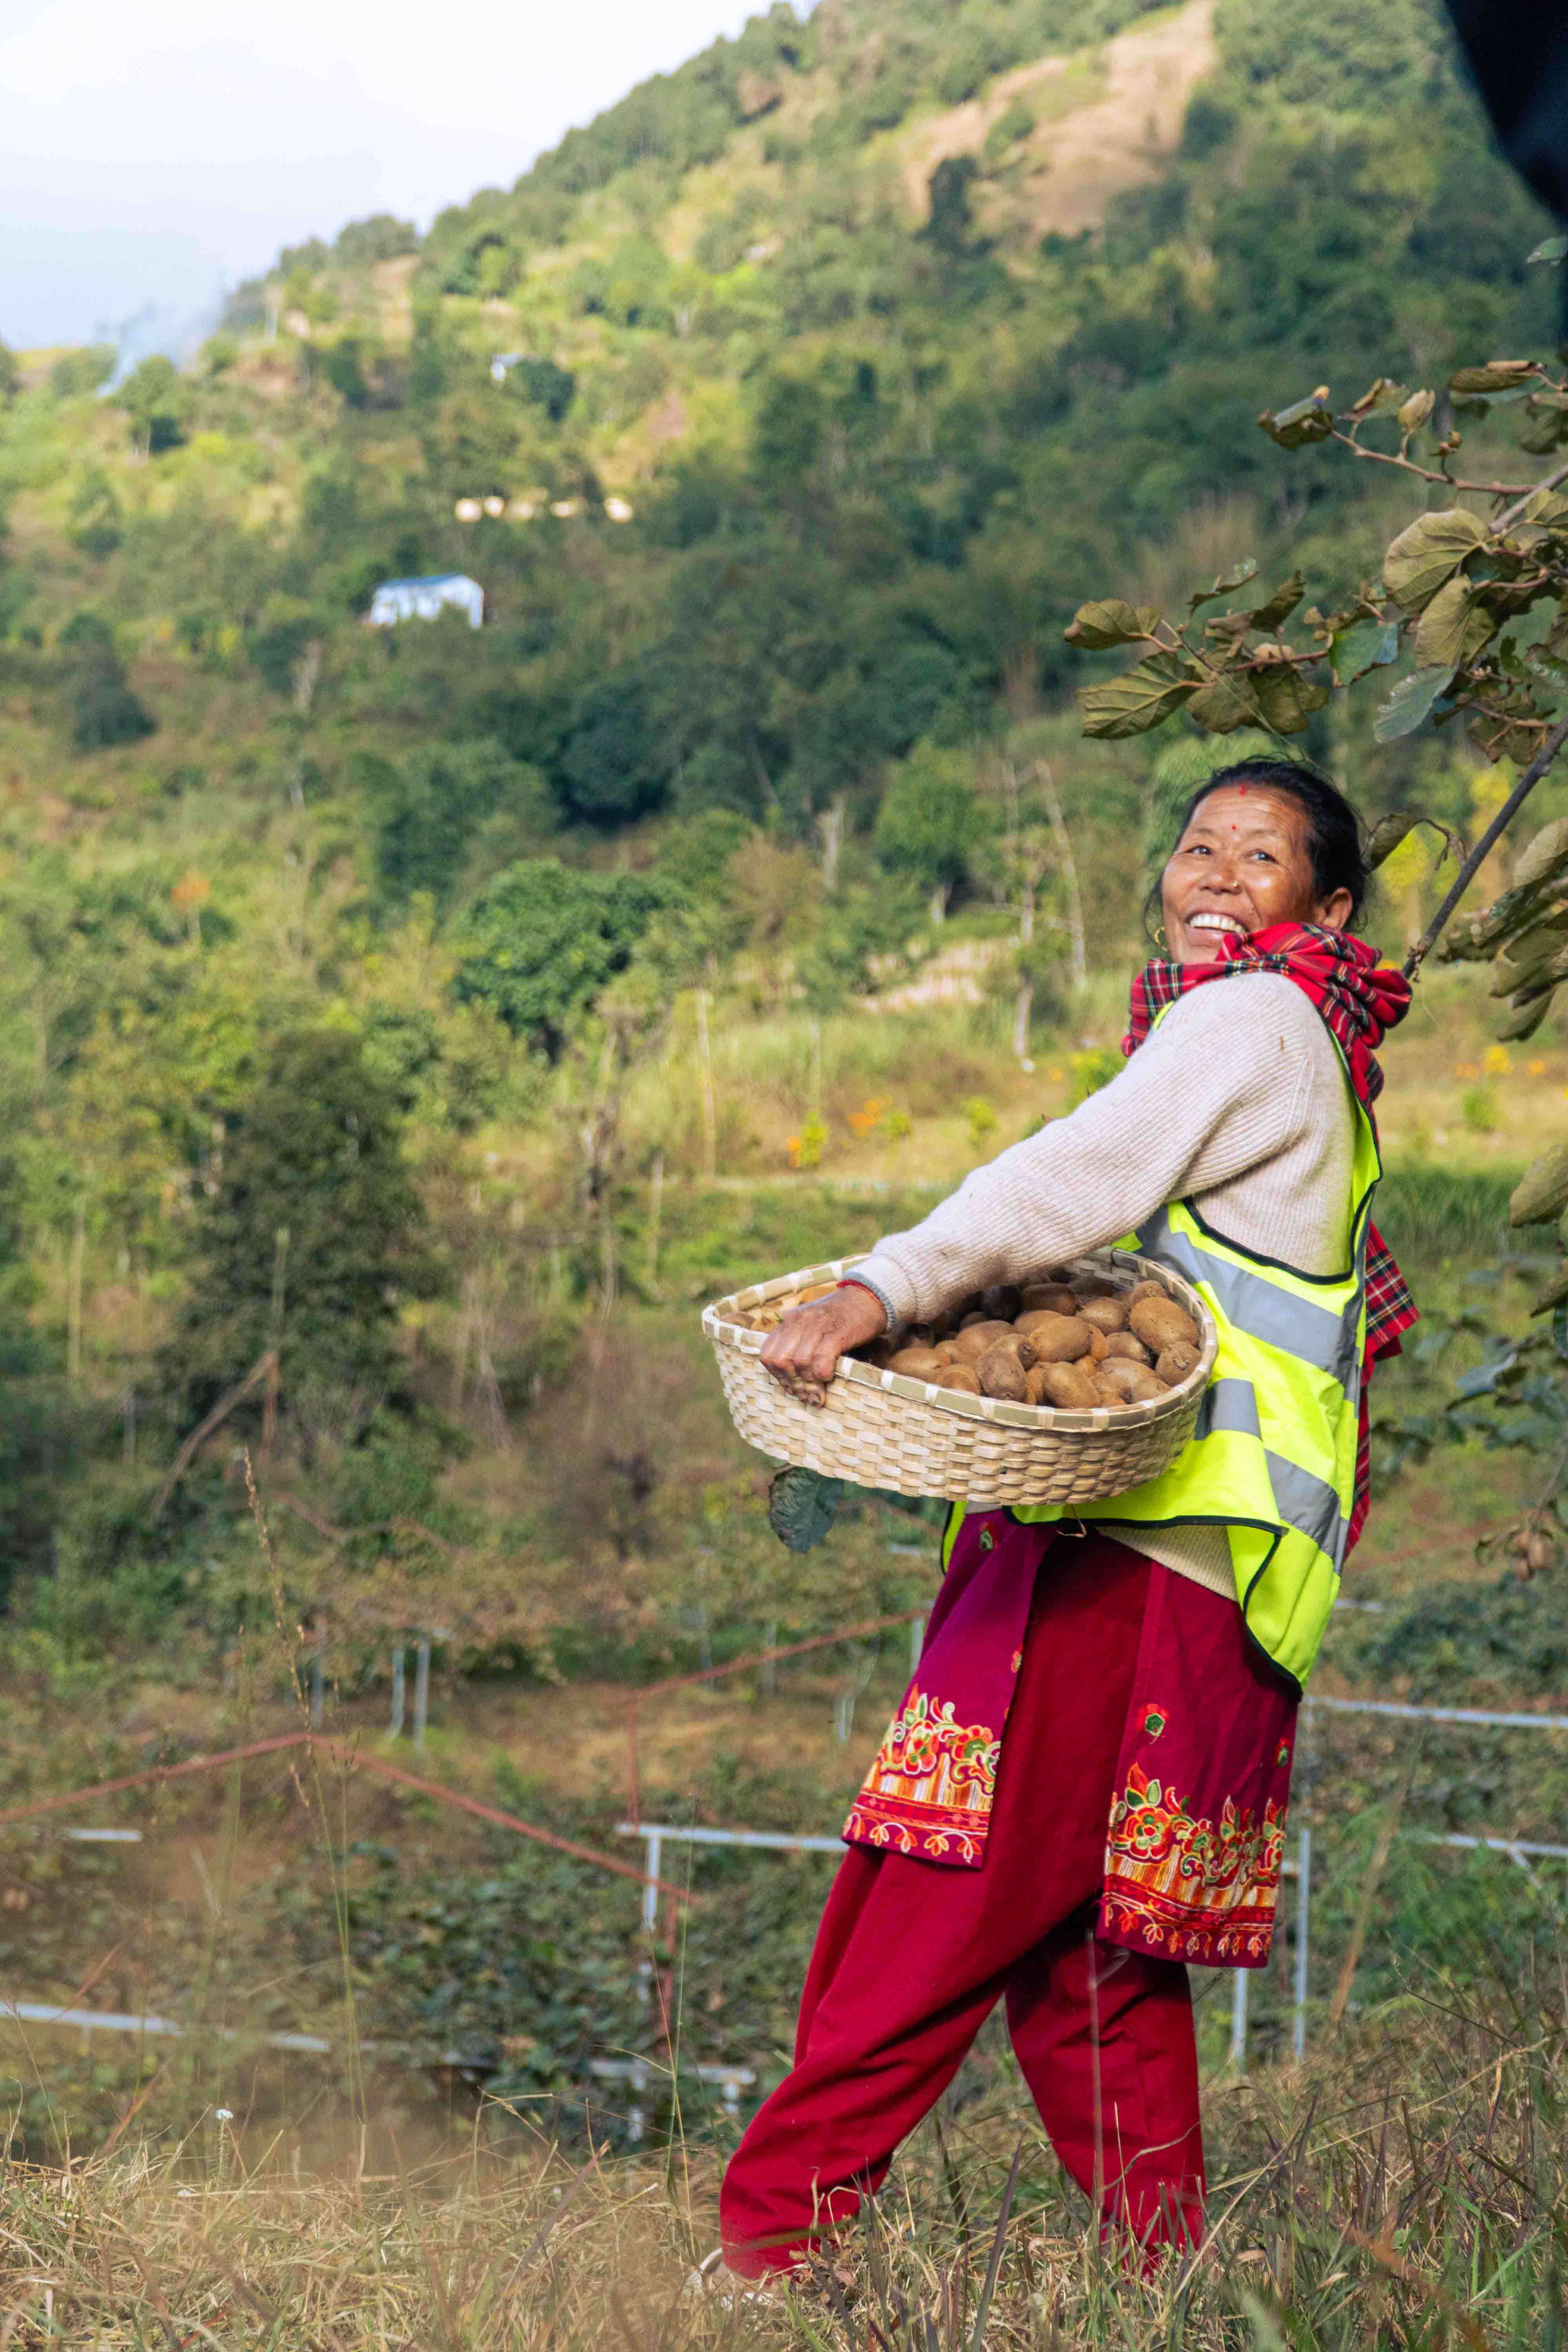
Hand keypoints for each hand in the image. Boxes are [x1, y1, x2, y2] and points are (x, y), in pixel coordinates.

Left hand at [759, 1284, 887, 1403]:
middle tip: (807, 1394)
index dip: (778, 1376)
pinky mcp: (836, 1332)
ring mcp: (816, 1325)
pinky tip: (828, 1377)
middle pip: (780, 1361)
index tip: (792, 1387)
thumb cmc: (840, 1317)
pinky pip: (821, 1359)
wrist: (867, 1296)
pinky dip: (822, 1374)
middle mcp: (798, 1322)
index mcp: (789, 1322)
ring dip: (809, 1383)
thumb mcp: (812, 1328)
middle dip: (792, 1382)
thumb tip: (794, 1385)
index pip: (768, 1354)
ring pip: (799, 1362)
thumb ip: (799, 1348)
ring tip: (819, 1392)